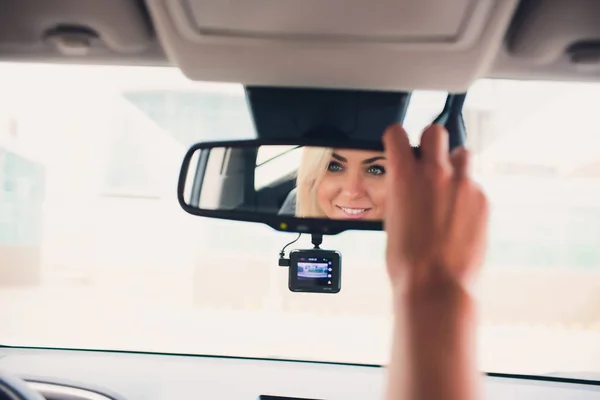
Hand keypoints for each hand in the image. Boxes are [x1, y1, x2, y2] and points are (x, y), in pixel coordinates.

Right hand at [382, 124, 488, 294]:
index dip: (395, 139)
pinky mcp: (483, 200)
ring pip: (462, 154)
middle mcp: (436, 173)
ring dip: (453, 164)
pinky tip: (458, 215)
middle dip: (429, 142)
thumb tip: (404, 182)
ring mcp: (464, 185)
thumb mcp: (391, 218)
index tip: (397, 145)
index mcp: (405, 175)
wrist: (436, 284)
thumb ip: (400, 191)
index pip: (397, 134)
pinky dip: (466, 194)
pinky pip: (475, 184)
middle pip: (435, 132)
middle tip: (427, 159)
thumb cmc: (408, 260)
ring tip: (447, 186)